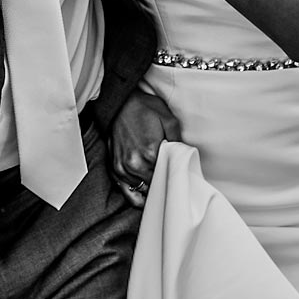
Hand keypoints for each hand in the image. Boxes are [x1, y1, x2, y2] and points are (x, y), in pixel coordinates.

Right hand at [109, 87, 181, 207]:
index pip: (168, 178)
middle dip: (165, 183)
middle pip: (156, 186)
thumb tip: (184, 158)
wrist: (119, 103)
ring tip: (160, 183)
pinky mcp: (114, 168)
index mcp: (150, 154)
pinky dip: (138, 195)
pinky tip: (146, 193)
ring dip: (152, 188)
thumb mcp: (168, 119)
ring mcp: (123, 168)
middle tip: (171, 179)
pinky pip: (127, 192)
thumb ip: (178, 141)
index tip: (179, 175)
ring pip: (143, 191)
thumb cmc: (143, 109)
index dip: (175, 178)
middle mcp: (135, 165)